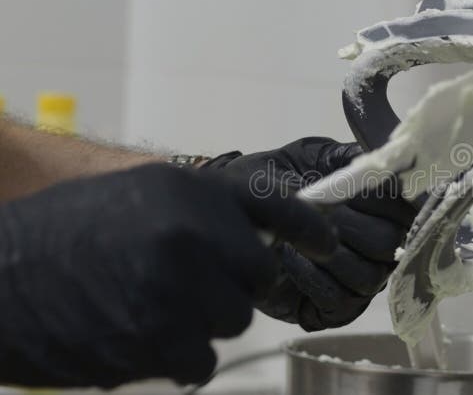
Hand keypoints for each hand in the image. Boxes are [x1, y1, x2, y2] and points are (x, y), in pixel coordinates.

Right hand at [0, 164, 335, 388]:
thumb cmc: (65, 232)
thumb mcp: (138, 193)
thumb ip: (204, 209)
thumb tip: (257, 231)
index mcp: (186, 192)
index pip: (274, 207)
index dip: (307, 228)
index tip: (325, 242)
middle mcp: (189, 237)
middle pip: (258, 278)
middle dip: (233, 282)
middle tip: (193, 280)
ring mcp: (174, 294)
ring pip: (229, 322)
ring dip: (202, 320)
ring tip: (151, 304)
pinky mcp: (155, 347)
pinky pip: (201, 361)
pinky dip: (179, 355)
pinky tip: (141, 334)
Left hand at [205, 137, 415, 330]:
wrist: (230, 214)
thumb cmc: (274, 182)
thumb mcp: (308, 157)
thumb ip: (343, 156)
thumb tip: (378, 157)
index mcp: (380, 211)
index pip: (405, 209)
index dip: (386, 199)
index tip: (356, 186)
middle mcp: (376, 248)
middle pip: (390, 245)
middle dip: (355, 226)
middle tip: (324, 212)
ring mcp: (358, 281)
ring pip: (369, 277)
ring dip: (333, 254)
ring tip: (301, 236)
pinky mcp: (333, 309)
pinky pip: (339, 300)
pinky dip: (314, 279)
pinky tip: (289, 260)